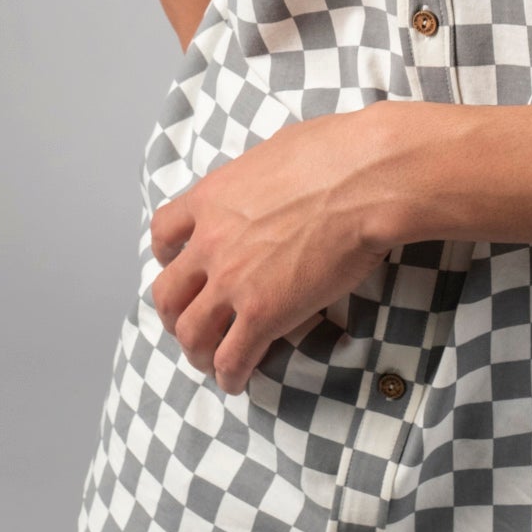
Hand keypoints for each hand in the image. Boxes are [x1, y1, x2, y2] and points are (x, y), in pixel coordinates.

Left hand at [147, 103, 435, 393]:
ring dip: (196, 351)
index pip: (164, 233)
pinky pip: (231, 358)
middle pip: (166, 292)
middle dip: (174, 314)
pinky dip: (229, 375)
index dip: (167, 256)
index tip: (178, 265)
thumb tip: (273, 180)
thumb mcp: (278, 150)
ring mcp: (233, 281)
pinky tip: (238, 381)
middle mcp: (211, 242)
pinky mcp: (263, 314)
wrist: (367, 179)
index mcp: (212, 199)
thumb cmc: (337, 153)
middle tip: (190, 323)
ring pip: (190, 332)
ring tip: (210, 361)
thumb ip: (259, 178)